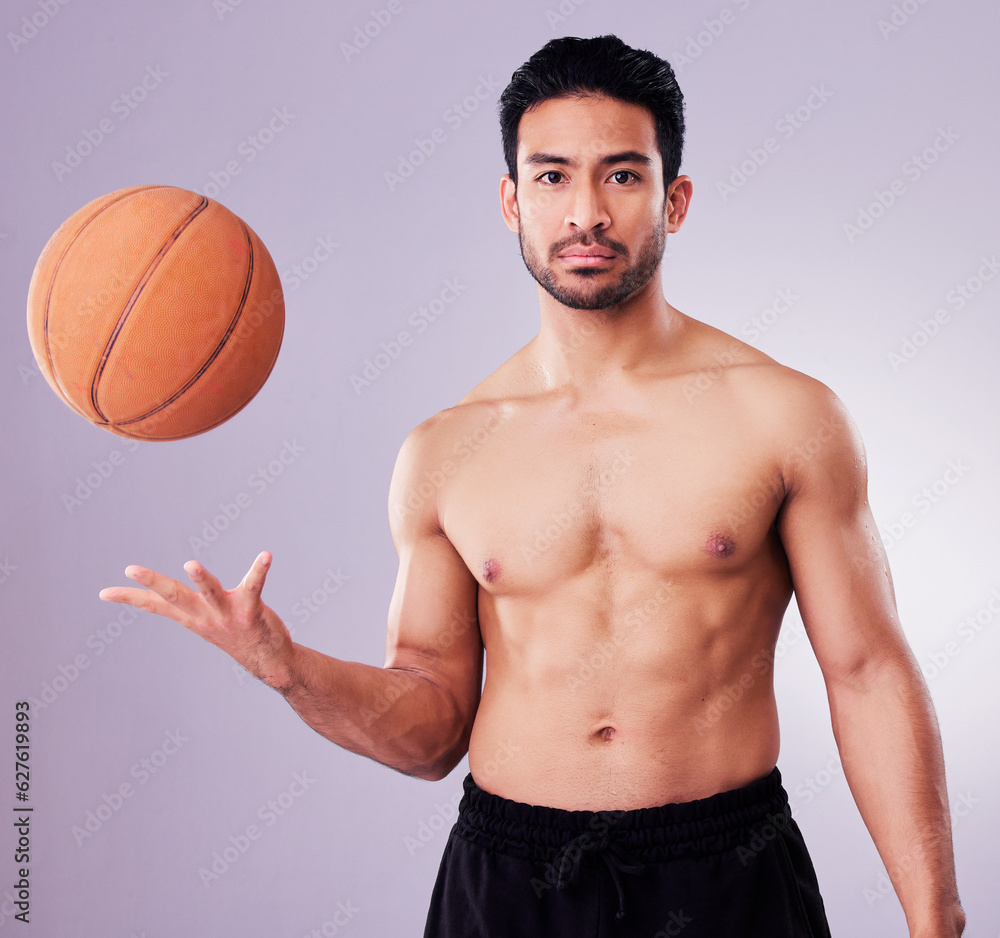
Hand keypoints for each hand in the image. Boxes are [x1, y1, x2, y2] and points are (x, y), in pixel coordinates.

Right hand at [99, 551, 296, 690]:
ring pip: (210, 592)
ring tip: (191, 564)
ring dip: (200, 578)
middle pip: (174, 595)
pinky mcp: (250, 610)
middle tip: (131, 568)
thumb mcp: (203, 620)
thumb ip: (186, 605)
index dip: (130, 598)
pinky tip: (266, 556)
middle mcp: (204, 615)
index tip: (104, 592)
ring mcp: (226, 614)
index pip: (155, 605)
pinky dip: (259, 570)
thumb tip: (167, 596)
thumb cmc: (234, 634)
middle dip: (152, 581)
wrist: (268, 661)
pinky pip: (254, 586)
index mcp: (191, 616)